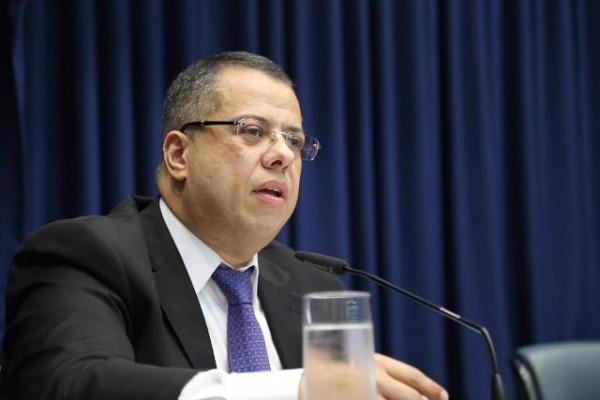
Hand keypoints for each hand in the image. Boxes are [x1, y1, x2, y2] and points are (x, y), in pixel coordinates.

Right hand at [298, 352, 447, 399]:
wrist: (304, 379)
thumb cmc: (337, 370)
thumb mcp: (362, 365)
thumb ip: (382, 374)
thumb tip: (414, 391)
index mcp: (376, 360)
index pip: (412, 375)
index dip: (432, 387)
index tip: (443, 396)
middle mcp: (372, 375)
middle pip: (408, 395)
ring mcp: (363, 390)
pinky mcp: (353, 399)